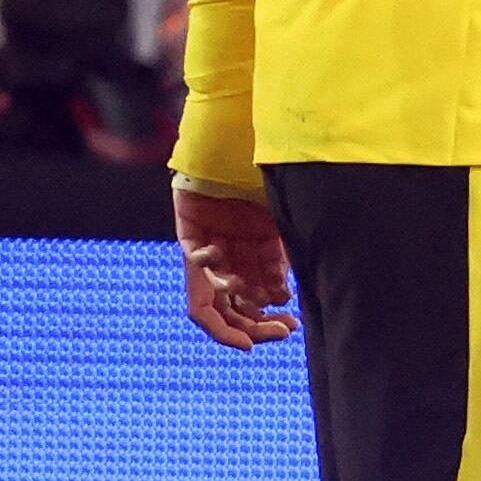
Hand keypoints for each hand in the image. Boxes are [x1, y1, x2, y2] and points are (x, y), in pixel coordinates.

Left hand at [173, 182, 298, 349]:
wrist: (241, 147)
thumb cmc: (266, 182)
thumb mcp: (283, 228)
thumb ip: (281, 260)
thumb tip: (282, 299)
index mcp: (259, 257)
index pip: (259, 299)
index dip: (269, 318)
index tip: (290, 328)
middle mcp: (234, 258)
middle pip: (234, 306)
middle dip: (253, 323)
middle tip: (275, 332)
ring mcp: (212, 247)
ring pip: (213, 291)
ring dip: (231, 297)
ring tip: (245, 289)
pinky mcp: (191, 232)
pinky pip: (195, 259)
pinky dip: (208, 263)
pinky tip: (222, 254)